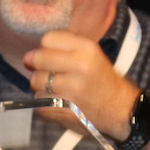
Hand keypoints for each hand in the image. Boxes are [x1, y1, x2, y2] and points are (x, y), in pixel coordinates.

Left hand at [23, 29, 137, 139]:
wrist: (122, 110)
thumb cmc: (102, 81)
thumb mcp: (90, 56)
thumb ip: (61, 51)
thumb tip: (27, 57)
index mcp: (86, 48)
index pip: (48, 39)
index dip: (46, 49)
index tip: (53, 58)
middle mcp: (79, 66)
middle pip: (38, 59)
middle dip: (39, 68)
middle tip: (50, 76)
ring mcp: (72, 89)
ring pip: (36, 82)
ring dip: (41, 89)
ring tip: (57, 92)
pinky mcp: (65, 109)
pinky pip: (38, 104)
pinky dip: (44, 105)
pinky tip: (58, 104)